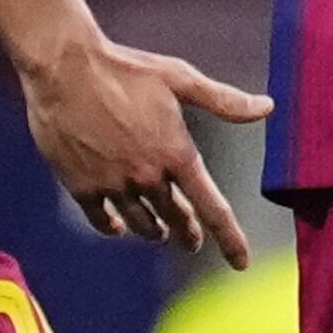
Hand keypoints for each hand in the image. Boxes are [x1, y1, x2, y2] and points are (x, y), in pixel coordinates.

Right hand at [19, 27, 268, 264]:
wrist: (65, 68)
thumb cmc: (125, 69)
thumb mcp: (181, 79)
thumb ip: (225, 100)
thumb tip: (268, 107)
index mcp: (177, 154)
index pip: (213, 208)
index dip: (230, 239)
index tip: (240, 263)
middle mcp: (148, 176)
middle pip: (176, 219)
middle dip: (187, 233)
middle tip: (191, 242)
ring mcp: (113, 184)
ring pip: (141, 223)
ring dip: (153, 231)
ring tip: (157, 232)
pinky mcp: (81, 185)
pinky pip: (102, 219)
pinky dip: (113, 227)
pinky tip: (117, 226)